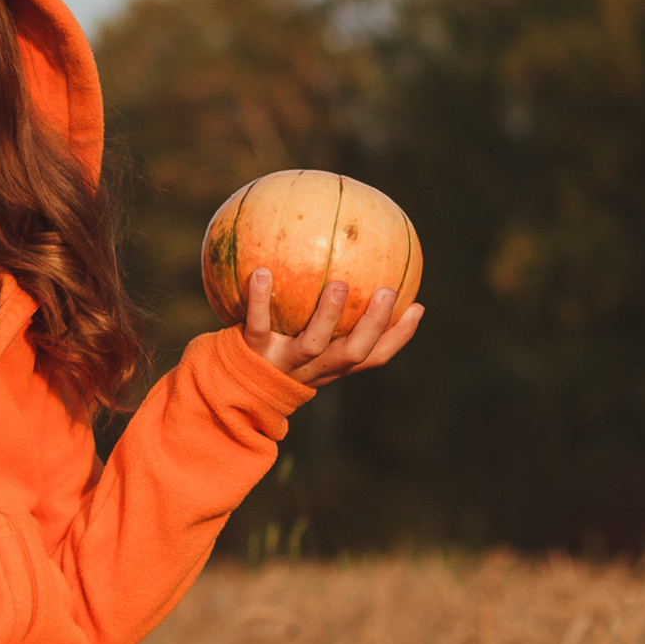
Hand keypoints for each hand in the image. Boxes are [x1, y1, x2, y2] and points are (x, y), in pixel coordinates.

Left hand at [241, 271, 423, 388]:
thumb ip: (323, 311)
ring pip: (312, 344)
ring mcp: (282, 362)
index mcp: (330, 365)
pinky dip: (259, 300)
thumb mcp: (300, 334)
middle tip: (388, 291)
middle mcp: (312, 368)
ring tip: (338, 284)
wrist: (227, 383)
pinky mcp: (251, 353)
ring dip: (328, 315)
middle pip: (352, 353)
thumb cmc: (272, 349)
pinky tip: (261, 271)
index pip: (374, 356)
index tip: (418, 305)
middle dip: (373, 325)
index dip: (398, 336)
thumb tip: (346, 260)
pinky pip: (256, 325)